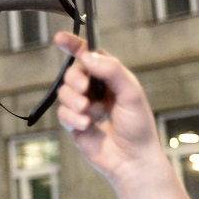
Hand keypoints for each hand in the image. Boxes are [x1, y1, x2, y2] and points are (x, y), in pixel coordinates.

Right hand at [53, 31, 190, 198]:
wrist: (132, 160)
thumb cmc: (138, 126)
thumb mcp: (130, 93)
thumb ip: (111, 70)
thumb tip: (87, 56)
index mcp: (110, 77)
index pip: (88, 54)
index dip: (73, 45)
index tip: (60, 39)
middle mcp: (95, 89)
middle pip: (72, 72)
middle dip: (74, 79)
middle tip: (84, 89)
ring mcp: (83, 106)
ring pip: (64, 92)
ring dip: (73, 100)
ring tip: (88, 113)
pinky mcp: (74, 123)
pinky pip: (63, 112)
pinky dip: (73, 117)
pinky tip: (87, 126)